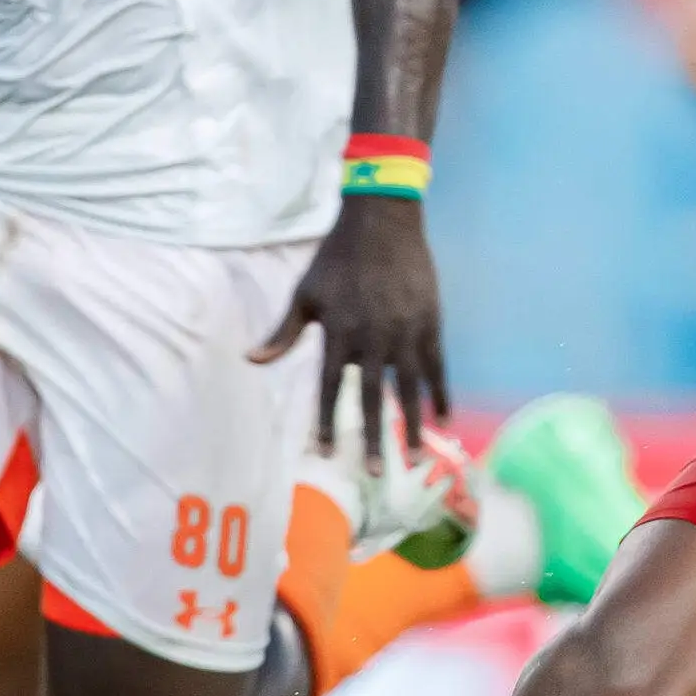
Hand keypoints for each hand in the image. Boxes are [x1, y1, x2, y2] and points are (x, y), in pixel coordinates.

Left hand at [252, 193, 444, 462]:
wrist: (382, 221)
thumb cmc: (336, 258)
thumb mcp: (304, 294)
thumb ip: (283, 333)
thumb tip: (251, 360)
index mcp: (339, 333)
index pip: (330, 388)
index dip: (327, 422)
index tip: (326, 454)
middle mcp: (373, 338)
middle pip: (372, 398)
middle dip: (375, 438)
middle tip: (378, 474)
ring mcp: (405, 332)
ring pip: (409, 389)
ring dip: (411, 425)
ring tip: (416, 458)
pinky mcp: (430, 323)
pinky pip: (437, 367)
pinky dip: (441, 393)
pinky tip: (444, 418)